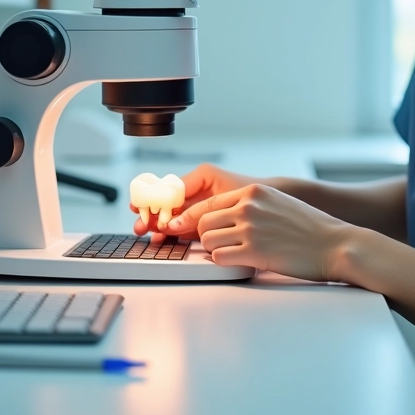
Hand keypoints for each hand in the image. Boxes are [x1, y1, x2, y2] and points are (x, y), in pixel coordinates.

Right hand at [130, 163, 256, 242]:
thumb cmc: (253, 193)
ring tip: (149, 234)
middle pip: (168, 202)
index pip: (170, 188)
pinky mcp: (206, 218)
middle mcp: (199, 189)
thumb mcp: (223, 198)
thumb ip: (197, 210)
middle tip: (141, 226)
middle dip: (152, 214)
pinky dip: (173, 231)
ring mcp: (202, 205)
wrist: (273, 204)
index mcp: (202, 177)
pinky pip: (184, 223)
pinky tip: (163, 237)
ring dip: (159, 224)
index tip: (141, 208)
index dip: (154, 199)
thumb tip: (171, 223)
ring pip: (173, 215)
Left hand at [164, 183, 351, 281]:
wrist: (335, 244)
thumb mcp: (277, 203)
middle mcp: (248, 206)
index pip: (208, 203)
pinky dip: (224, 262)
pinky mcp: (254, 251)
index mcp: (253, 192)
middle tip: (217, 245)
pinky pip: (219, 258)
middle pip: (203, 222)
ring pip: (207, 240)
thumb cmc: (310, 228)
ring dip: (215, 249)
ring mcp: (250, 228)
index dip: (191, 217)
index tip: (178, 226)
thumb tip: (222, 217)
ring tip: (234, 253)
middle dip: (205, 236)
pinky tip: (240, 261)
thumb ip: (250, 205)